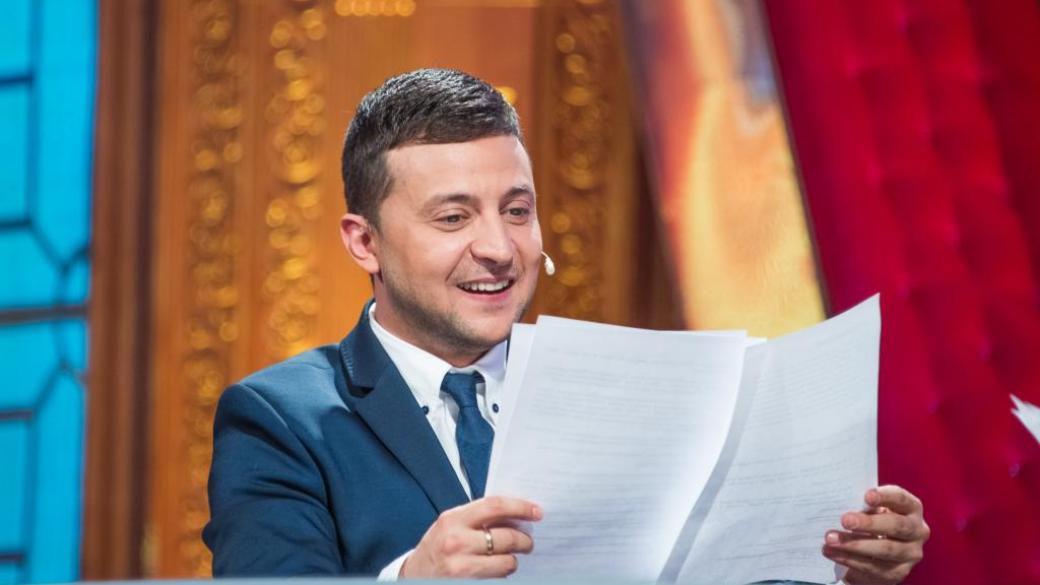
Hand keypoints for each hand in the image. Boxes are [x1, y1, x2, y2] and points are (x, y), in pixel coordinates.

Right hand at [401, 496, 541, 577]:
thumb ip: (476, 517)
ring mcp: (460, 568)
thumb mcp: (449, 526)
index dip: (520, 507)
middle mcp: (455, 542)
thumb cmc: (436, 549)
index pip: (495, 506)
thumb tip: (515, 514)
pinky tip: (495, 573)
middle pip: (506, 537)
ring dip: (513, 562)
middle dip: (524, 541)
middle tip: (528, 543)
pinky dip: (502, 576)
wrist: (412, 578)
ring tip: (508, 560)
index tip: (536, 512)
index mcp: (452, 519)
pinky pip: (498, 580)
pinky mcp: (466, 584)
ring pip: (506, 563)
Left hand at [822, 485, 928, 583]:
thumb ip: (863, 506)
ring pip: (885, 549)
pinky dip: (850, 559)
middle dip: (869, 523)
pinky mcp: (898, 572)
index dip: (885, 496)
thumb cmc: (873, 521)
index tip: (867, 496)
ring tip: (831, 539)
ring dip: (855, 544)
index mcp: (911, 508)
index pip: (901, 498)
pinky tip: (833, 553)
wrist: (876, 553)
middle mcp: (917, 530)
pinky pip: (874, 567)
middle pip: (896, 525)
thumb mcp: (871, 510)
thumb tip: (839, 504)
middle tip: (845, 520)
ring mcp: (910, 553)